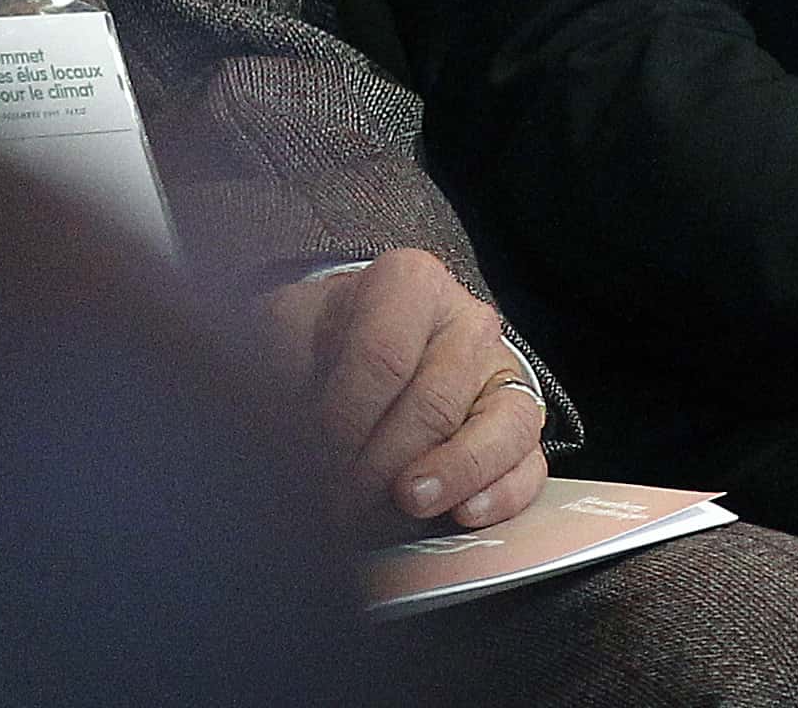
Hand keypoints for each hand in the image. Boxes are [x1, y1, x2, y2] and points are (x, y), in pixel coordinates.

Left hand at [260, 247, 547, 535]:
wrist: (363, 346)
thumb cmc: (324, 343)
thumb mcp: (289, 334)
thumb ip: (279, 368)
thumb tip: (268, 424)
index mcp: (410, 283)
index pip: (381, 354)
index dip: (343, 418)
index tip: (311, 460)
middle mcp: (467, 321)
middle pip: (433, 401)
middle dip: (381, 463)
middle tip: (337, 504)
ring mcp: (499, 374)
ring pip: (498, 427)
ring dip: (448, 475)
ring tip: (405, 504)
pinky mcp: (519, 426)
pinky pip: (529, 464)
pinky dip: (501, 493)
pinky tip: (464, 514)